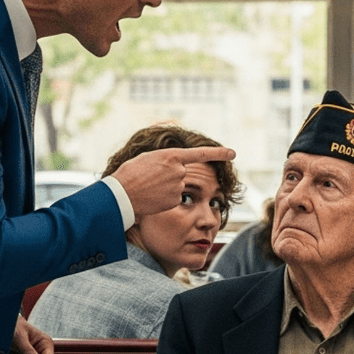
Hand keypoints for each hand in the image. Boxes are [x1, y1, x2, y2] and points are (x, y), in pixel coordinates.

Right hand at [112, 146, 235, 215]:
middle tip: (151, 179)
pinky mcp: (175, 200)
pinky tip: (152, 198)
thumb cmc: (129, 174)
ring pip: (178, 186)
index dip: (218, 153)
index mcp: (171, 156)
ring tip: (148, 188)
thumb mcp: (147, 157)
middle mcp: (178, 170)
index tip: (233, 153)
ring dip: (166, 187)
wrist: (120, 195)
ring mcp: (177, 186)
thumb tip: (175, 153)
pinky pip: (174, 198)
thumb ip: (165, 157)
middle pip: (182, 173)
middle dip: (170, 176)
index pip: (201, 153)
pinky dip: (165, 198)